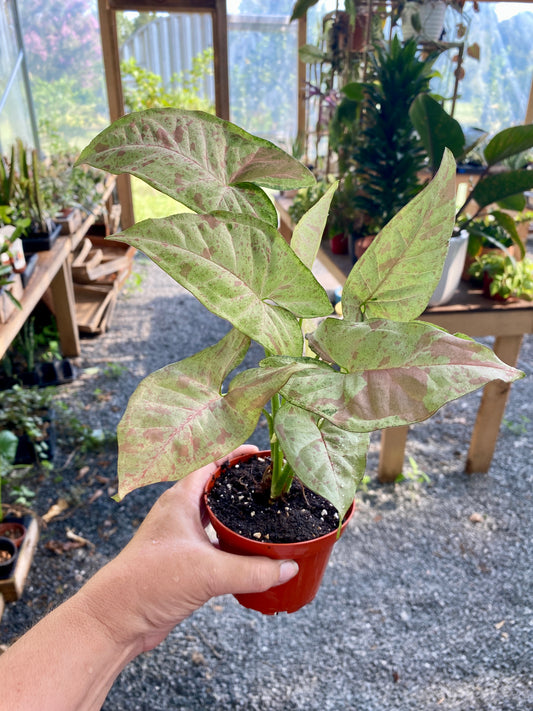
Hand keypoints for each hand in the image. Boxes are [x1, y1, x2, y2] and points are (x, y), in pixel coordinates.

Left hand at [79, 445, 297, 653]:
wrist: (118, 617)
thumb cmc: (151, 581)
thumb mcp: (209, 572)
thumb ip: (253, 570)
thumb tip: (289, 567)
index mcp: (180, 499)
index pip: (211, 463)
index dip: (235, 454)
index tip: (260, 453)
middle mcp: (180, 512)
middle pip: (214, 488)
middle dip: (240, 484)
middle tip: (268, 485)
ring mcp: (180, 536)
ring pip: (214, 516)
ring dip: (236, 515)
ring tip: (264, 514)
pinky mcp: (183, 559)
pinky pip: (214, 542)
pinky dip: (232, 542)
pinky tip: (250, 551)